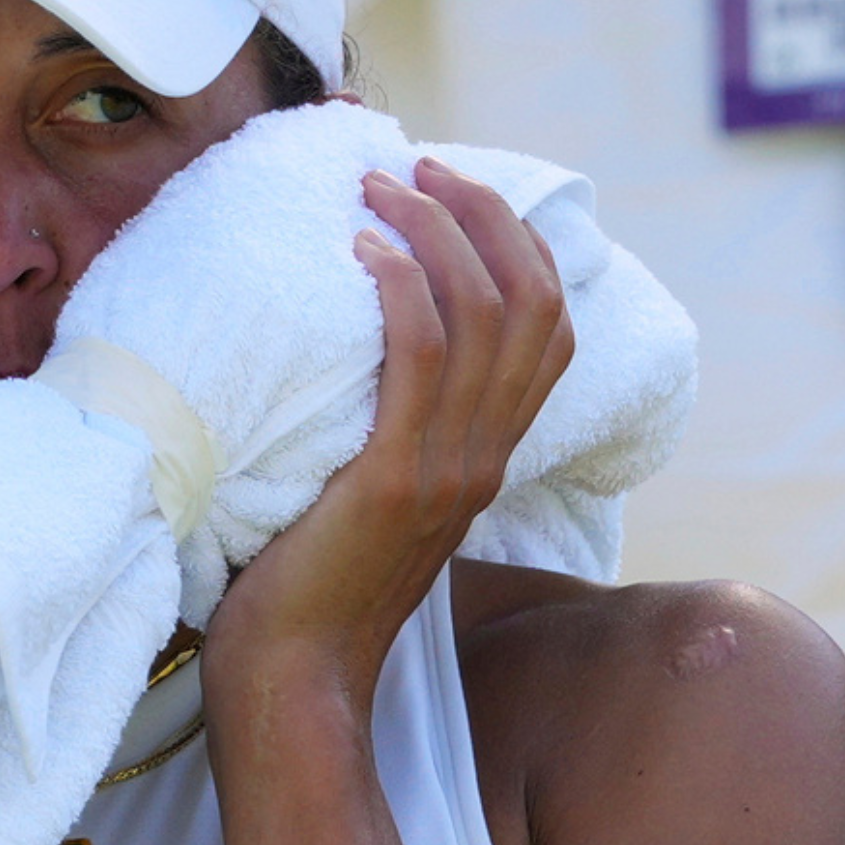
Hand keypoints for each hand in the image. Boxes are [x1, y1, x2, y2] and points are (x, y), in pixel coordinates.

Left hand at [203, 155, 572, 717]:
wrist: (295, 679)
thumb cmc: (309, 583)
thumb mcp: (370, 494)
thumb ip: (390, 431)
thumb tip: (349, 349)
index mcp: (487, 455)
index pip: (548, 328)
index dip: (515, 244)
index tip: (452, 191)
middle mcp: (486, 456)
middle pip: (530, 300)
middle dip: (480, 213)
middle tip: (415, 164)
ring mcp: (450, 469)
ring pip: (484, 314)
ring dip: (435, 231)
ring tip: (380, 186)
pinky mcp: (397, 481)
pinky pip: (423, 359)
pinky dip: (402, 288)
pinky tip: (363, 251)